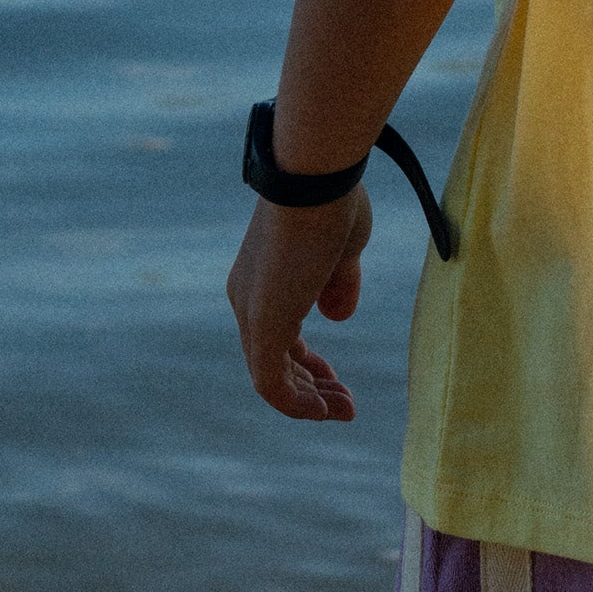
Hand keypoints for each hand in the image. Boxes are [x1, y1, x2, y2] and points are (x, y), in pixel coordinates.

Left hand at [227, 192, 373, 421]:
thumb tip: (337, 317)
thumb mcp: (342, 251)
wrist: (315, 179)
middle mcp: (248, 299)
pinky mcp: (261, 326)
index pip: (278, 335)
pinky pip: (271, 384)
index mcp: (262, 280)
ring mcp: (252, 313)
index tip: (338, 378)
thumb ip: (338, 285)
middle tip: (344, 403)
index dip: (308, 362)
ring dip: (309, 401)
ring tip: (343, 411)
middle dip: (311, 386)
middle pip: (273, 361)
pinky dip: (299, 404)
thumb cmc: (332, 202)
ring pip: (271, 378)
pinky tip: (327, 411)